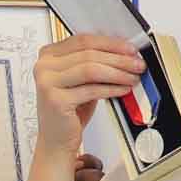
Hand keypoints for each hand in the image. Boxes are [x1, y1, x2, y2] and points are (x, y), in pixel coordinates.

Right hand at [34, 35, 141, 154]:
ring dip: (117, 72)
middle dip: (118, 58)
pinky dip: (112, 88)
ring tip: (133, 76)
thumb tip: (124, 53)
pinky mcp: (56, 100)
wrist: (56, 140)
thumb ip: (94, 64)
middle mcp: (43, 66)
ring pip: (91, 69)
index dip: (110, 43)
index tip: (130, 48)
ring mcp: (47, 83)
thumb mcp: (81, 81)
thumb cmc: (69, 111)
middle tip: (137, 63)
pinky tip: (123, 89)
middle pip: (88, 53)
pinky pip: (91, 89)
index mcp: (48, 55)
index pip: (83, 40)